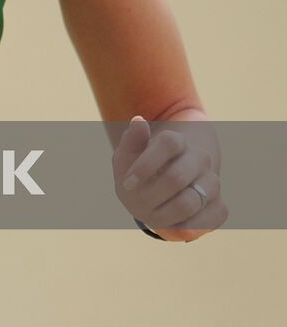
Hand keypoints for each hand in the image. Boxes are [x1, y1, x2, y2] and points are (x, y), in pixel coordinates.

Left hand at [112, 116, 226, 241]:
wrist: (161, 187)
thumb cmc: (140, 169)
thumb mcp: (127, 155)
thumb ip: (132, 140)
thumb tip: (138, 121)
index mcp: (176, 141)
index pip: (168, 142)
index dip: (146, 163)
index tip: (127, 182)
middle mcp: (199, 159)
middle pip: (177, 176)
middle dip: (151, 194)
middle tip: (137, 204)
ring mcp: (212, 182)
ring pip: (192, 201)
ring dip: (165, 213)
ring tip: (152, 215)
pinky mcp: (220, 206)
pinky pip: (211, 219)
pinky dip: (188, 227)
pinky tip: (172, 225)